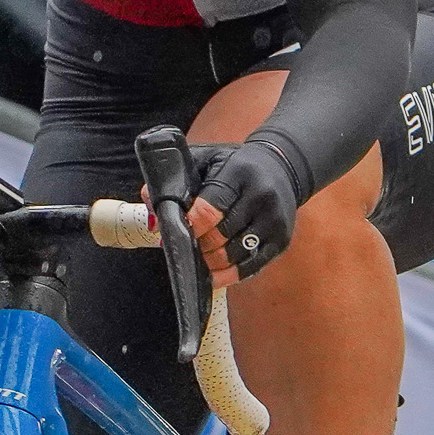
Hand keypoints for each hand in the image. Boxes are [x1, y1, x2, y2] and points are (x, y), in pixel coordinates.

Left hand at [185, 140, 301, 286]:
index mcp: (240, 173)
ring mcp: (274, 222)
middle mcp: (261, 198)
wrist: (282, 167)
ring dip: (209, 263)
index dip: (189, 227)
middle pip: (220, 237)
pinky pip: (250, 268)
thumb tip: (150, 205)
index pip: (209, 210)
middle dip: (197, 246)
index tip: (175, 231)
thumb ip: (177, 178)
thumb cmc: (235, 165)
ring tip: (196, 258)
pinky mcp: (281, 242)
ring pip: (233, 256)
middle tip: (183, 246)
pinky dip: (227, 275)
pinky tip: (212, 273)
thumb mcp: (206, 159)